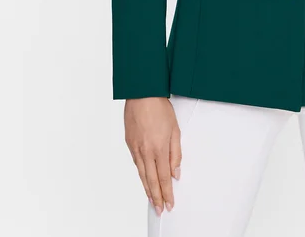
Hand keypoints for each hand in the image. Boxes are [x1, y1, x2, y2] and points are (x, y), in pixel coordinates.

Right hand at [124, 97, 181, 214]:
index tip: (169, 204)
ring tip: (152, 200)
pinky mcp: (129, 143)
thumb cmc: (160, 108)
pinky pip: (136, 164)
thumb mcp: (175, 130)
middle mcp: (145, 152)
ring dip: (147, 189)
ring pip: (141, 174)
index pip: (163, 178)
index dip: (167, 193)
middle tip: (159, 210)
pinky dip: (140, 175)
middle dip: (156, 198)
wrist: (142, 94)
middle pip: (151, 181)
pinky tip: (144, 179)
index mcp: (158, 149)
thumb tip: (175, 172)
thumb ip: (175, 153)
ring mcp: (135, 148)